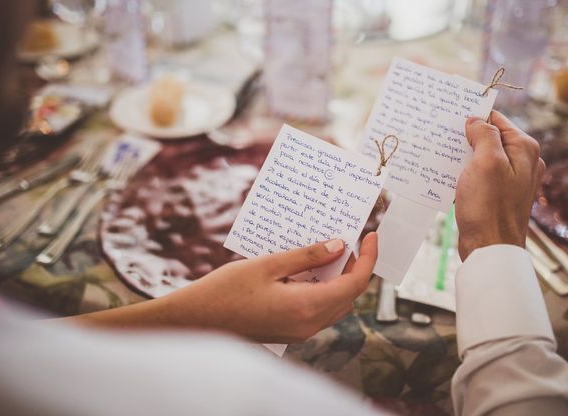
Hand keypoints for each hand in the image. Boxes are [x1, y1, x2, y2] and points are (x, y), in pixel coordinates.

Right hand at [62, 234, 376, 343]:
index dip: (368, 258)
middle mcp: (309, 324)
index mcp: (308, 306)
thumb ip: (306, 255)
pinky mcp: (290, 330)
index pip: (355, 283)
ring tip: (331, 248)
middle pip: (349, 294)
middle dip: (355, 266)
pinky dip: (322, 287)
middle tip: (351, 238)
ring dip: (339, 277)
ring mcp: (300, 331)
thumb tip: (338, 246)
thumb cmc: (226, 291)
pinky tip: (309, 267)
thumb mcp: (268, 264)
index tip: (371, 235)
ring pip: (335, 303)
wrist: (196, 321)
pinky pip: (318, 308)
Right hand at [455, 111, 544, 259]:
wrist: (491, 249)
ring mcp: (512, 180)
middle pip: (490, 137)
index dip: (474, 116)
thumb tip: (476, 120)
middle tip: (443, 135)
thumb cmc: (489, 207)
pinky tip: (450, 177)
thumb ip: (484, 135)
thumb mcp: (486, 163)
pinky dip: (466, 173)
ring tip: (443, 156)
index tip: (452, 115)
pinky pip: (481, 175)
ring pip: (483, 157)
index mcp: (524, 149)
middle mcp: (522, 162)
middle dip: (467, 136)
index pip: (496, 119)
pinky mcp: (500, 195)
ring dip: (464, 156)